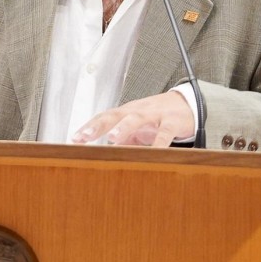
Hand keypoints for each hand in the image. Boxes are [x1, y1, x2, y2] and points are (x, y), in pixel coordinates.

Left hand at [71, 91, 193, 147]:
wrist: (186, 104)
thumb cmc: (156, 118)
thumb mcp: (136, 129)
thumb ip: (121, 142)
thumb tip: (102, 157)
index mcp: (125, 113)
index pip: (103, 117)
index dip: (88, 127)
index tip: (74, 139)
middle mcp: (136, 111)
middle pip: (114, 115)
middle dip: (98, 125)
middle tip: (84, 137)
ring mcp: (154, 115)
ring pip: (136, 118)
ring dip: (123, 127)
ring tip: (112, 139)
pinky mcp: (172, 121)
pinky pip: (165, 132)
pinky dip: (160, 142)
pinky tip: (154, 152)